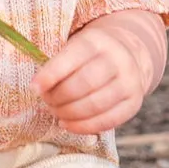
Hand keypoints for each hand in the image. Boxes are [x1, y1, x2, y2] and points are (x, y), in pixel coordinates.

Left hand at [33, 13, 161, 134]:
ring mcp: (129, 82)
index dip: (51, 74)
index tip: (34, 88)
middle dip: (59, 97)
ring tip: (56, 113)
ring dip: (69, 113)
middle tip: (47, 102)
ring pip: (96, 104)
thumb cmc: (90, 56)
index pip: (72, 58)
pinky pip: (107, 121)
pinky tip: (68, 124)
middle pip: (84, 83)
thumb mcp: (75, 48)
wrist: (128, 56)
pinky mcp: (134, 103)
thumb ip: (58, 65)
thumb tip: (37, 88)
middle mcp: (118, 59)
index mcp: (97, 40)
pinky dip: (83, 127)